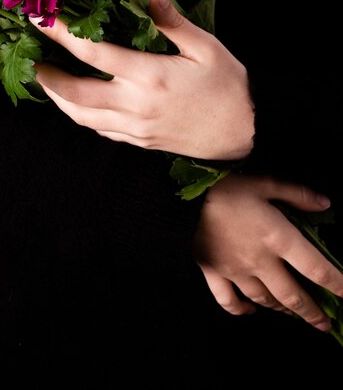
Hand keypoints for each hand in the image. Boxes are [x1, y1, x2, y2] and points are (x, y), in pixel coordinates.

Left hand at [31, 0, 253, 160]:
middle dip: (48, 77)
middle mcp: (136, 104)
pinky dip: (81, 115)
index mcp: (150, 75)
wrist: (246, 132)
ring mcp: (135, 127)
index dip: (60, 35)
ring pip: (81, 116)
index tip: (39, 20)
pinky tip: (76, 103)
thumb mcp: (206, 46)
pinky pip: (100, 129)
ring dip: (58, 99)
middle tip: (33, 61)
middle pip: (75, 93)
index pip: (92, 53)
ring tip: (47, 81)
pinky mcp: (139, 141)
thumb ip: (172, 21)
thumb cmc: (229, 85)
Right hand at [192, 173, 342, 331]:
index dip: (337, 285)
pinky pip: (229, 300)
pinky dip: (242, 310)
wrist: (180, 197)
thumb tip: (324, 204)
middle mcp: (260, 261)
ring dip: (282, 310)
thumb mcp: (264, 183)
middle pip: (293, 296)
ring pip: (265, 300)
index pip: (317, 269)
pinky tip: (250, 310)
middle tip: (325, 323)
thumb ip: (296, 194)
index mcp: (277, 238)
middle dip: (312, 313)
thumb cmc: (224, 187)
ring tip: (293, 313)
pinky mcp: (213, 272)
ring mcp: (236, 271)